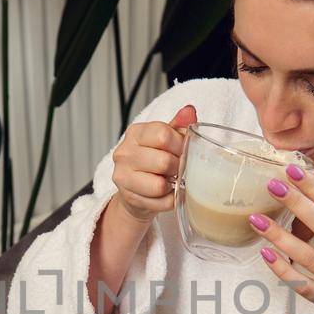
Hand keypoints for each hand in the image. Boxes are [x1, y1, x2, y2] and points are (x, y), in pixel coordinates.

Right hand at [110, 104, 197, 224]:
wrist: (136, 190)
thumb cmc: (153, 161)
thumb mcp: (166, 139)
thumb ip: (179, 125)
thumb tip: (190, 111)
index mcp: (135, 133)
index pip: (163, 134)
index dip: (180, 145)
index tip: (183, 150)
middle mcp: (124, 153)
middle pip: (164, 162)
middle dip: (178, 167)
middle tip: (178, 169)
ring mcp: (123, 176)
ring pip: (160, 185)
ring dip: (172, 185)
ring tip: (170, 181)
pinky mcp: (128, 197)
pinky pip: (160, 202)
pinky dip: (169, 200)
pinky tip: (166, 194)